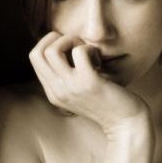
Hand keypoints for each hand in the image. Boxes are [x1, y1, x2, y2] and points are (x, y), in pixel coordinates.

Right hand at [28, 31, 151, 137]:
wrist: (126, 123)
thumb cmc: (108, 103)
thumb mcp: (80, 91)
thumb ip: (66, 76)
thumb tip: (61, 45)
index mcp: (53, 93)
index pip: (35, 58)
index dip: (50, 43)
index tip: (69, 47)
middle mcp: (58, 91)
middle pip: (37, 53)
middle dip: (56, 39)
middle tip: (77, 46)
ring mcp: (72, 87)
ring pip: (53, 50)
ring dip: (72, 41)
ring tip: (88, 52)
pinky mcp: (89, 82)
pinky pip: (80, 51)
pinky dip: (90, 48)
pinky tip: (100, 60)